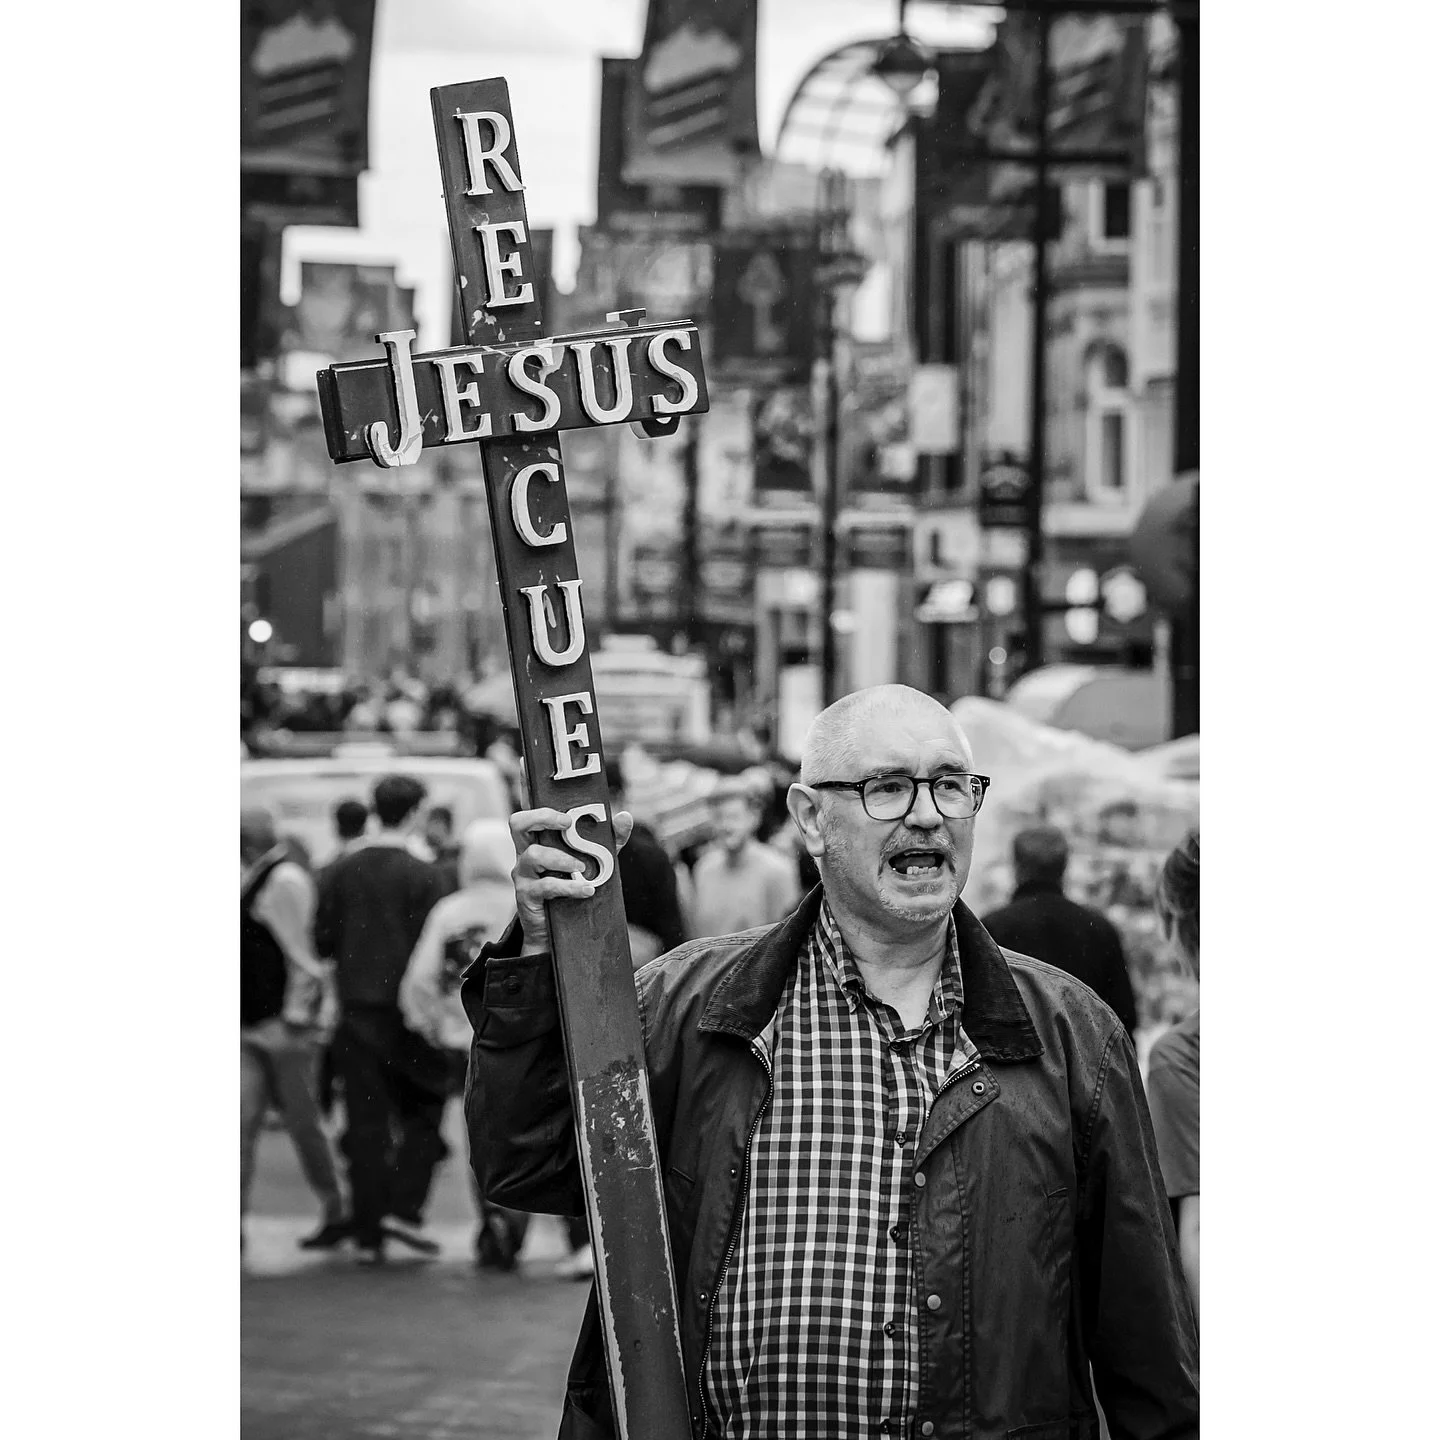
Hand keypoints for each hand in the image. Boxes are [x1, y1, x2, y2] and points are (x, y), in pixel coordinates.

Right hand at [510, 805, 632, 952]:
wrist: (554, 932)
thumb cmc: (572, 887)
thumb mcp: (593, 861)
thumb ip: (609, 839)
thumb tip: (625, 817)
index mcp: (538, 840)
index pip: (530, 814)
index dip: (536, 801)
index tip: (561, 806)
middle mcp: (525, 853)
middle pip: (518, 824)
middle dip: (543, 818)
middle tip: (567, 824)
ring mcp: (523, 875)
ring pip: (533, 854)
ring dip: (561, 858)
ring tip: (581, 868)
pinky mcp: (526, 896)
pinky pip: (545, 886)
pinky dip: (569, 887)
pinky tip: (586, 890)